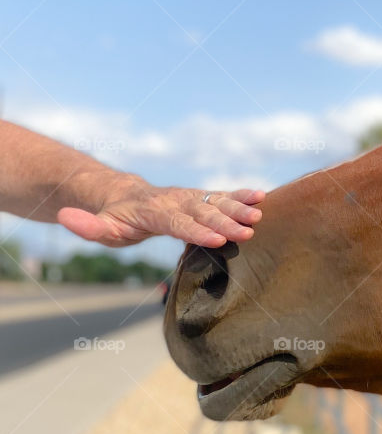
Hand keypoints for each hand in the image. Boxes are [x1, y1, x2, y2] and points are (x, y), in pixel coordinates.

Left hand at [56, 178, 264, 247]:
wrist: (123, 193)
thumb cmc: (114, 217)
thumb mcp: (98, 225)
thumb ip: (87, 225)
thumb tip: (65, 218)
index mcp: (153, 211)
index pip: (177, 223)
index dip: (196, 231)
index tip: (215, 240)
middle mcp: (175, 200)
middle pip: (202, 211)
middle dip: (225, 221)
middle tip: (247, 231)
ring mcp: (190, 197)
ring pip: (216, 201)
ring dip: (238, 207)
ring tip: (259, 215)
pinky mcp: (201, 197)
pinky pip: (223, 195)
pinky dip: (242, 195)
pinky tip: (263, 198)